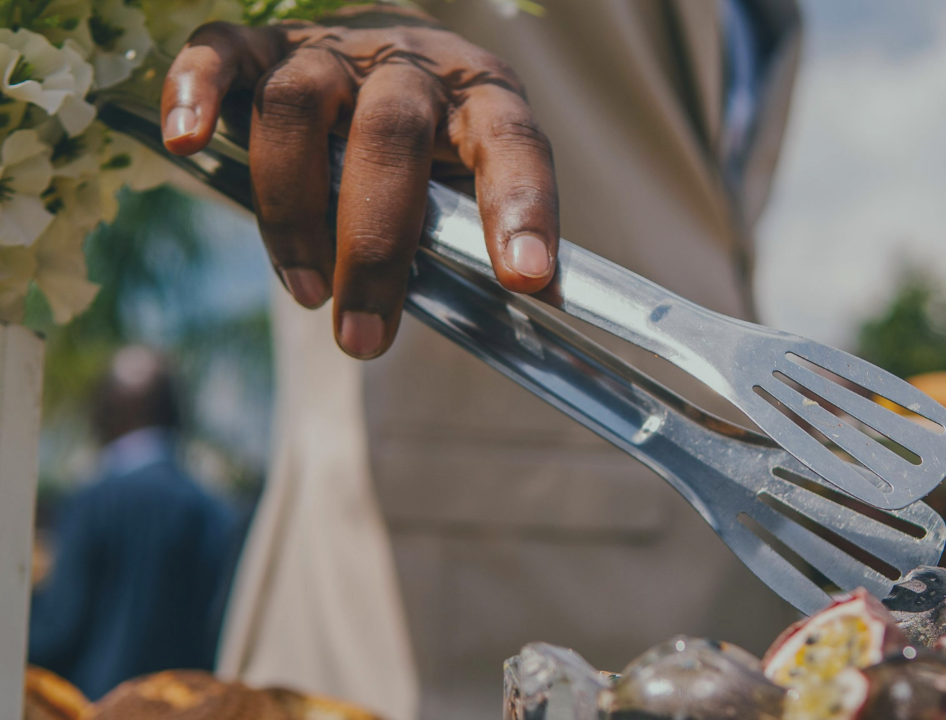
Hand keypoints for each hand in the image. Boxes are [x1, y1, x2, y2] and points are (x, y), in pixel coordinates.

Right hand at [161, 5, 558, 358]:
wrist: (391, 57)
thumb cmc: (432, 150)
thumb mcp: (468, 187)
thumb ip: (471, 234)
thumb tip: (515, 302)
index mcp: (482, 99)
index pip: (513, 145)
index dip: (521, 208)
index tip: (524, 277)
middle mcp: (410, 66)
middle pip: (388, 135)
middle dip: (373, 246)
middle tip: (362, 335)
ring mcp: (332, 50)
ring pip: (296, 105)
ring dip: (292, 209)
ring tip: (307, 292)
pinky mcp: (263, 43)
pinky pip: (221, 53)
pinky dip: (196, 93)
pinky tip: (187, 143)